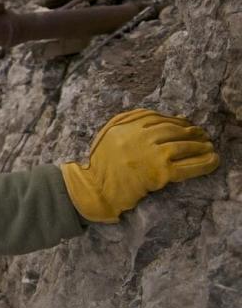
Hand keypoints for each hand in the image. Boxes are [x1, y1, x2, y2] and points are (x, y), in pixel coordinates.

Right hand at [60, 108, 219, 222]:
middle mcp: (138, 135)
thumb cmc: (99, 166)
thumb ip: (127, 123)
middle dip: (190, 131)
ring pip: (183, 146)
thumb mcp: (107, 136)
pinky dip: (203, 164)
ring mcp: (150, 153)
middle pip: (172, 129)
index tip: (185, 124)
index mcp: (124, 124)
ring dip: (200, 146)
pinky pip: (187, 166)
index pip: (156, 117)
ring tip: (209, 147)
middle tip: (202, 134)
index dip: (175, 120)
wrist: (94, 189)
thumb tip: (162, 119)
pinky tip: (212, 162)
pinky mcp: (159, 172)